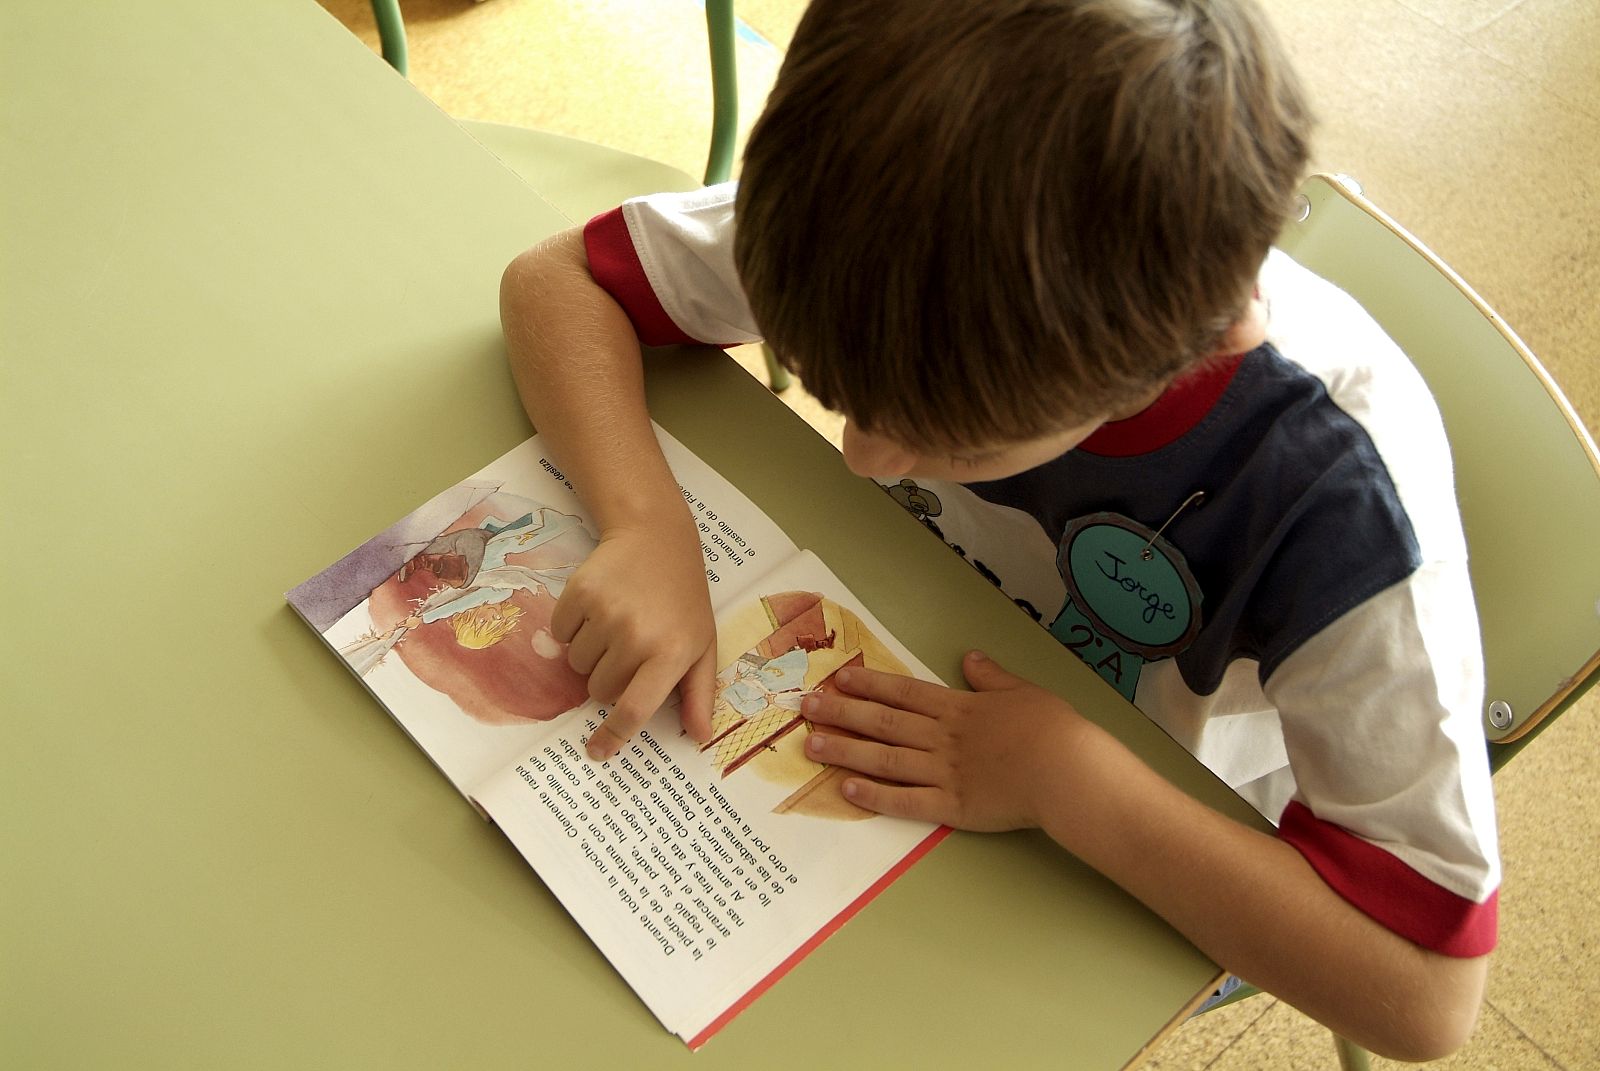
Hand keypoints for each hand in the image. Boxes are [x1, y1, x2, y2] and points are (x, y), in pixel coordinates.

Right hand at [550, 521, 715, 759]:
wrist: (656, 537)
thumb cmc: (683, 599)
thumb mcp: (702, 644)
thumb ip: (699, 694)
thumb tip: (699, 737)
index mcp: (671, 654)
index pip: (635, 710)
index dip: (613, 736)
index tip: (596, 751)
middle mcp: (638, 637)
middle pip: (600, 690)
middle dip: (609, 679)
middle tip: (629, 649)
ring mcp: (607, 614)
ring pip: (578, 664)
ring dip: (591, 653)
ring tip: (615, 624)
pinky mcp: (579, 593)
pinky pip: (561, 634)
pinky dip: (572, 628)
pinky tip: (597, 607)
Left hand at [800, 650, 1095, 830]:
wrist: (1067, 772)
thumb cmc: (1053, 730)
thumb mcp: (1023, 691)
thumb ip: (992, 677)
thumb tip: (971, 657)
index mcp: (959, 708)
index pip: (903, 692)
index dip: (869, 685)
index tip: (838, 679)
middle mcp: (943, 738)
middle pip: (883, 722)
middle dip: (841, 712)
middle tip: (805, 706)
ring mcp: (943, 773)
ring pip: (884, 759)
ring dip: (846, 750)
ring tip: (813, 744)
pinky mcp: (951, 807)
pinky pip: (905, 801)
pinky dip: (874, 796)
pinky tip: (847, 790)